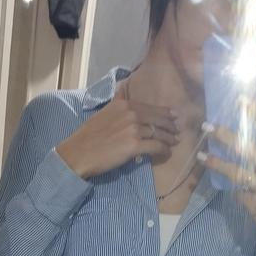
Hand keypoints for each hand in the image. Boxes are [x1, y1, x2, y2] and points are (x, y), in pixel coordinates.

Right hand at [56, 89, 179, 179]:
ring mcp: (133, 129)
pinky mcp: (134, 145)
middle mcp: (130, 113)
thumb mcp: (103, 113)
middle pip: (157, 118)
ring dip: (169, 138)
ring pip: (158, 132)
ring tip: (174, 141)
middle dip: (170, 125)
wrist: (78, 153)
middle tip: (177, 130)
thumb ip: (118, 108)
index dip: (163, 112)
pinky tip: (167, 152)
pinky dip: (164, 149)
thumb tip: (126, 102)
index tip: (172, 116)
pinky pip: (156, 146)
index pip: (149, 107)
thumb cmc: (88, 137)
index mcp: (123, 104)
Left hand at [198, 100, 255, 255]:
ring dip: (216, 162)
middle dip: (225, 135)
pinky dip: (232, 189)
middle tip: (207, 126)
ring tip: (202, 156)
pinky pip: (237, 191)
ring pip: (236, 170)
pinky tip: (227, 186)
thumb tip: (249, 129)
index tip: (241, 100)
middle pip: (248, 147)